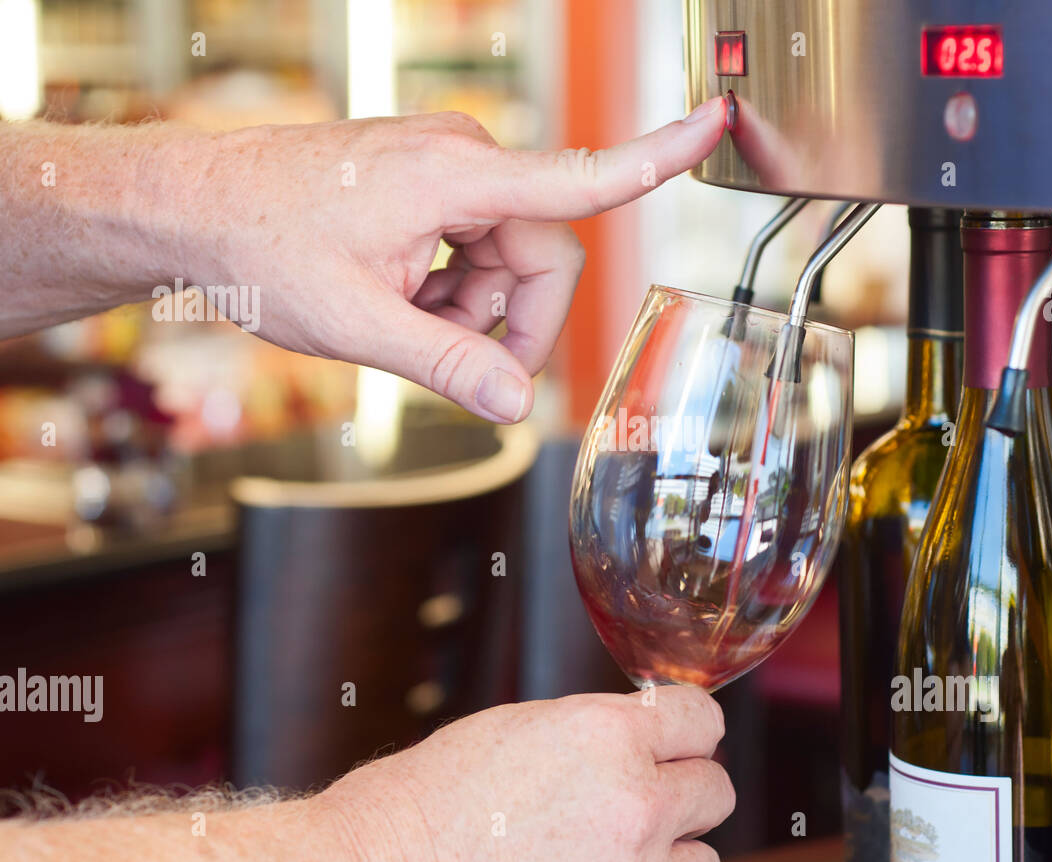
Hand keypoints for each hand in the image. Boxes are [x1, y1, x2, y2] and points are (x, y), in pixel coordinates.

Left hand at [168, 99, 726, 422]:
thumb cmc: (261, 246)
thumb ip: (444, 365)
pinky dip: (454, 289)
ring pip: (509, 255)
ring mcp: (442, 169)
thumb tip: (514, 405)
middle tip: (466, 369)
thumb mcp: (356, 323)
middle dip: (516, 319)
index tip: (713, 122)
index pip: (579, 174)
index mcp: (453, 178)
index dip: (655, 157)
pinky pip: (476, 244)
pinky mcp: (426, 184)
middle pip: (544, 251)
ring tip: (408, 329)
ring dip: (477, 309)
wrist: (193, 206)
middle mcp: (460, 160)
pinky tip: (405, 306)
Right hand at [320, 686, 733, 861]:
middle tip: (643, 793)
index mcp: (607, 734)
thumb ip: (602, 730)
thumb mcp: (528, 728)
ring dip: (673, 848)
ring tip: (619, 844)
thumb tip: (648, 738)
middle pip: (716, 788)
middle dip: (683, 787)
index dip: (688, 729)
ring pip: (704, 857)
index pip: (703, 719)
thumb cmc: (439, 795)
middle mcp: (634, 799)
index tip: (680, 738)